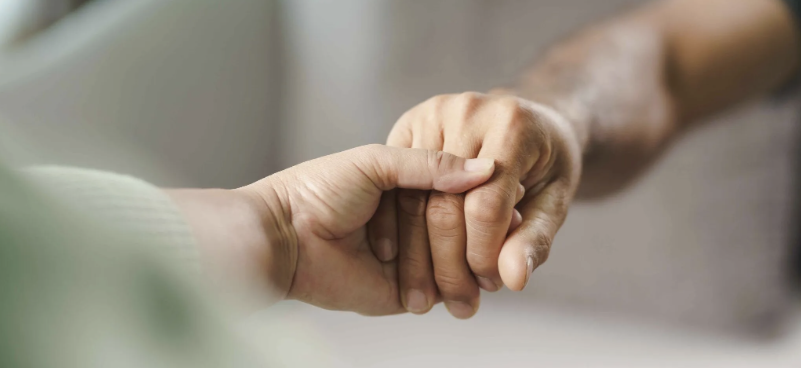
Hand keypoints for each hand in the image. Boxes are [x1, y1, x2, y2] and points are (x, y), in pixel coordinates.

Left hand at [213, 145, 494, 314]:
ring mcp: (411, 259)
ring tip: (500, 256)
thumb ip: (429, 165)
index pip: (458, 190)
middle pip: (463, 228)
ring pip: (458, 262)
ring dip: (477, 262)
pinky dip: (460, 287)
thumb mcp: (376, 162)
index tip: (516, 189)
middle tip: (515, 225)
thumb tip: (487, 168)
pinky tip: (481, 281)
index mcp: (404, 186)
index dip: (485, 193)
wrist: (284, 237)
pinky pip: (442, 292)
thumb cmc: (320, 190)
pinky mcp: (404, 293)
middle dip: (487, 231)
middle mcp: (411, 223)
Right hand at [370, 92, 583, 317]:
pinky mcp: (406, 124)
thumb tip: (513, 280)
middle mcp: (466, 111)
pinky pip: (395, 186)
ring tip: (430, 297)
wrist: (528, 120)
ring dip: (417, 256)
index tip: (489, 286)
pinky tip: (404, 265)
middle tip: (459, 303)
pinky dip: (396, 231)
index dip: (484, 254)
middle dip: (449, 264)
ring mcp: (431, 114)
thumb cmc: (546, 163)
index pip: (486, 205)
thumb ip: (534, 239)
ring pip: (412, 199)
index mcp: (511, 124)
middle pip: (444, 204)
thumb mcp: (554, 201)